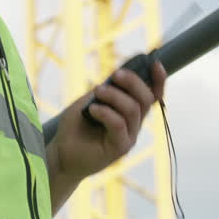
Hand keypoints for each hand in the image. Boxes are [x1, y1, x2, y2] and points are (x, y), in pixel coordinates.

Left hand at [49, 60, 166, 182]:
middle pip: (146, 99)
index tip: (155, 63)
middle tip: (116, 74)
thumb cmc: (75, 128)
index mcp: (130, 112)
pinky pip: (119, 125)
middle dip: (133, 82)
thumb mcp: (90, 101)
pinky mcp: (119, 148)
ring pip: (133, 110)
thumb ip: (106, 90)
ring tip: (98, 91)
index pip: (152, 95)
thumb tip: (118, 74)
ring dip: (115, 96)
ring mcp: (128, 137)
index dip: (158, 80)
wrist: (61, 156)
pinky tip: (92, 109)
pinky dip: (106, 112)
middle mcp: (133, 125)